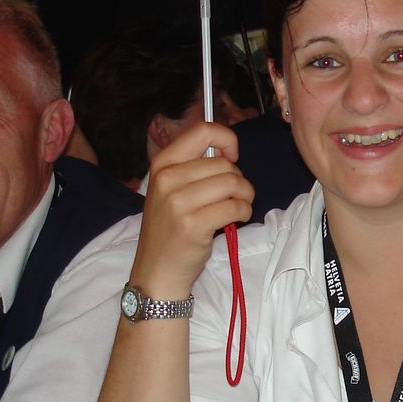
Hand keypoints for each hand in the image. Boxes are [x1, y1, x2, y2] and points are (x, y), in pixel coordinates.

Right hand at [131, 121, 252, 299]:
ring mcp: (178, 203)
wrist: (156, 270)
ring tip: (238, 206)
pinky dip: (244, 212)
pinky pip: (236, 206)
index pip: (203, 131)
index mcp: (162, 164)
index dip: (227, 140)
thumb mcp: (170, 189)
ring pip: (234, 183)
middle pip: (224, 163)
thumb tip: (227, 148)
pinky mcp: (194, 225)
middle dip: (239, 179)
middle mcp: (167, 179)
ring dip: (245, 195)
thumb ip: (193, 166)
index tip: (232, 158)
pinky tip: (236, 219)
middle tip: (234, 195)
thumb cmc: (170, 228)